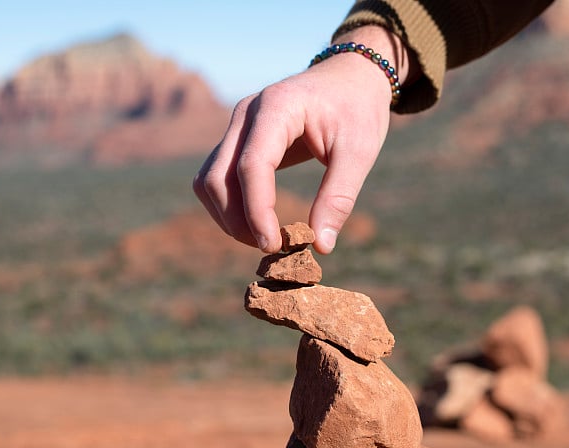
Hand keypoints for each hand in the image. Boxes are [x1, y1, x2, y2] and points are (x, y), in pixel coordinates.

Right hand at [192, 26, 412, 253]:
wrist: (351, 77)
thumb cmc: (358, 109)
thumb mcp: (359, 152)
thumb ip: (339, 197)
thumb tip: (320, 246)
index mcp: (277, 107)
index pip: (252, 166)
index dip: (258, 211)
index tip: (274, 246)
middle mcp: (247, 113)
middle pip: (218, 176)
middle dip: (239, 221)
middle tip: (274, 248)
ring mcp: (238, 125)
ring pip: (209, 180)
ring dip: (229, 217)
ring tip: (267, 239)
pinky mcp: (238, 139)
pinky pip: (218, 177)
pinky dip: (230, 205)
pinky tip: (259, 223)